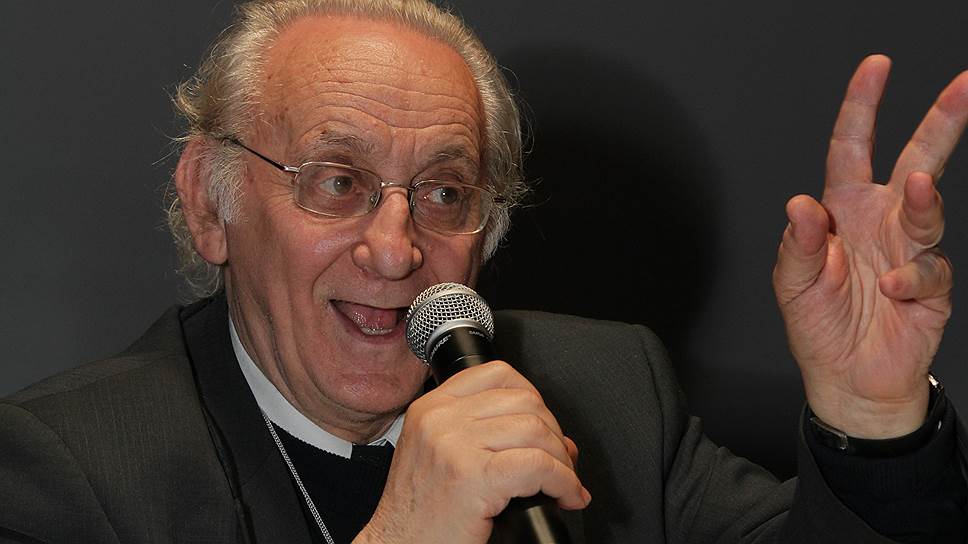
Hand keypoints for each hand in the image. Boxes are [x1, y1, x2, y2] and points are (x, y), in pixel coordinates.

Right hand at [354, 361, 589, 543]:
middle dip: (553, 433)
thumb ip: (488, 437)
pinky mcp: (472, 476)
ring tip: (563, 483)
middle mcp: (440, 419)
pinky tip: (565, 495)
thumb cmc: (420, 515)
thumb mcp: (442, 458)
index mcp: (431, 408)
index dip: (533, 397)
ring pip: (536, 430)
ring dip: (562, 460)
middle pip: (524, 401)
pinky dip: (563, 481)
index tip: (542, 426)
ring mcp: (454, 444)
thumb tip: (558, 439)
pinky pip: (538, 465)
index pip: (497, 374)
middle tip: (560, 463)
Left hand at [773, 55, 967, 437]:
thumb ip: (797, 247)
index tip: (876, 68)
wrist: (847, 379)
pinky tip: (891, 291)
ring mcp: (909, 250)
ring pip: (928, 209)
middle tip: (962, 87)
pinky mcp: (931, 284)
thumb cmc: (818, 326)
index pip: (852, 147)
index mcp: (844, 209)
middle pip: (914, 160)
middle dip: (939, 122)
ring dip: (925, 199)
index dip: (861, 108)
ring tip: (919, 189)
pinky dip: (910, 278)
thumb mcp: (793, 284)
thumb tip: (799, 206)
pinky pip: (928, 269)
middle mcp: (881, 221)